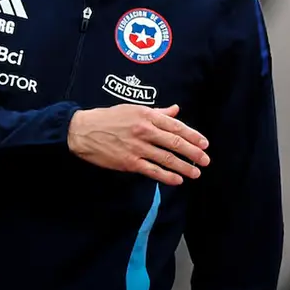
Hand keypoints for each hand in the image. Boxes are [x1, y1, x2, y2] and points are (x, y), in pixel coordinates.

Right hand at [67, 104, 209, 184]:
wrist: (83, 131)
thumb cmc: (109, 118)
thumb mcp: (134, 109)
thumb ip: (157, 112)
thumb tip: (176, 110)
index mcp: (147, 116)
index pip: (176, 126)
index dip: (193, 136)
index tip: (204, 143)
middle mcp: (144, 131)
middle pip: (175, 143)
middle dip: (193, 152)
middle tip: (206, 160)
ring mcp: (137, 148)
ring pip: (166, 158)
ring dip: (184, 167)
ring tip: (196, 172)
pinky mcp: (129, 162)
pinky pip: (152, 170)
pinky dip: (166, 176)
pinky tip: (178, 180)